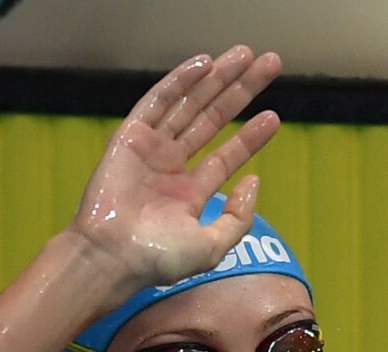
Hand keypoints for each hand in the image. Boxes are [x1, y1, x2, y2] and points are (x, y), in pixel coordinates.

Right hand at [70, 45, 282, 292]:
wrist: (113, 257)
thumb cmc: (158, 260)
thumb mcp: (213, 246)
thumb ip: (238, 217)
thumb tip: (254, 181)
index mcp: (188, 194)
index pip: (225, 156)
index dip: (250, 137)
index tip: (274, 117)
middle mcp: (171, 168)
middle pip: (212, 120)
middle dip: (241, 92)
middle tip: (269, 66)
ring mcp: (150, 150)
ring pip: (190, 105)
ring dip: (218, 79)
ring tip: (247, 55)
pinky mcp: (130, 137)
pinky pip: (158, 102)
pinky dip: (180, 81)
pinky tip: (206, 65)